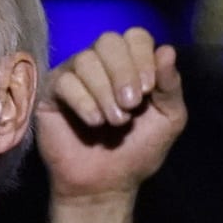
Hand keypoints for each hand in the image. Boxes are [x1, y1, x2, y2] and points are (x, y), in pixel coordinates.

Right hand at [34, 28, 186, 222]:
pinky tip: (94, 123)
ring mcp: (74, 76)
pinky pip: (65, 81)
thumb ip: (170, 86)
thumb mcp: (168, 119)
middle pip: (109, 40)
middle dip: (123, 71)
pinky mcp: (52, 94)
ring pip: (86, 59)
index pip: (135, 36)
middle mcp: (102, 64)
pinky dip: (84, 102)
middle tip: (131, 106)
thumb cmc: (137, 151)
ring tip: (114, 122)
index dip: (142, 57)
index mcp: (132, 64)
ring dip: (104, 91)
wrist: (106, 185)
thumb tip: (167, 50)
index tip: (148, 90)